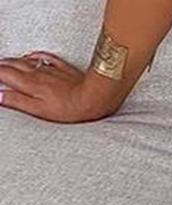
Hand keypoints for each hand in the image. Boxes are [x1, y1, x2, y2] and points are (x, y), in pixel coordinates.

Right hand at [0, 52, 130, 121]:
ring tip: (7, 62)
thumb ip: (18, 102)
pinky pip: (44, 57)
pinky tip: (32, 56)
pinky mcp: (62, 68)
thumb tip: (0, 97)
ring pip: (26, 60)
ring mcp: (50, 69)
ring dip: (14, 60)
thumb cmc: (68, 108)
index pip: (5, 74)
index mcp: (29, 84)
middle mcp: (37, 73)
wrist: (92, 98)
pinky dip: (34, 56)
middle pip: (13, 65)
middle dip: (2, 65)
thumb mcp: (39, 110)